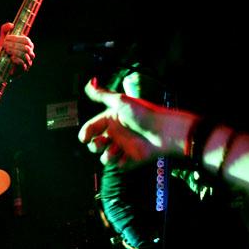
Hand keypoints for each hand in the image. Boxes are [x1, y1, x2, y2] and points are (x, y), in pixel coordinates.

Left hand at [0, 22, 34, 72]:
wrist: (0, 65)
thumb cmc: (3, 51)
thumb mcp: (2, 39)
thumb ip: (5, 29)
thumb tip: (12, 25)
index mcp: (28, 45)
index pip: (26, 40)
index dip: (16, 38)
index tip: (6, 38)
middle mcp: (30, 53)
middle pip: (26, 47)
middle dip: (14, 45)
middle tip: (4, 46)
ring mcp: (28, 62)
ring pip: (25, 55)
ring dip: (14, 52)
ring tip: (6, 51)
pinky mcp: (24, 69)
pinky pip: (23, 63)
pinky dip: (16, 60)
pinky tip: (11, 58)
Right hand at [78, 78, 192, 168]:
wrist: (164, 131)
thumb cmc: (145, 114)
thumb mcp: (121, 101)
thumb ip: (103, 95)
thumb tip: (89, 83)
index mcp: (112, 120)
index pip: (92, 128)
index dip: (86, 133)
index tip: (84, 137)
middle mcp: (116, 134)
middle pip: (96, 144)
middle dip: (95, 145)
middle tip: (102, 142)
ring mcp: (124, 147)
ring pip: (105, 157)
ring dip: (107, 155)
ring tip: (116, 150)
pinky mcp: (131, 159)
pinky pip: (119, 165)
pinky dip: (121, 162)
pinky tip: (127, 157)